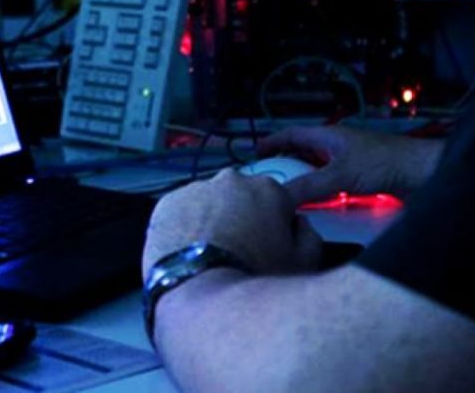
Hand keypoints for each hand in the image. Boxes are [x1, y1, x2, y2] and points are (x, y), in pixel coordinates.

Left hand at [142, 169, 322, 279]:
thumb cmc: (253, 280)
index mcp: (269, 191)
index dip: (287, 210)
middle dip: (244, 217)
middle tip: (242, 250)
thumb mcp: (302, 264)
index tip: (284, 220)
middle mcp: (231, 182)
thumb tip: (299, 226)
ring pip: (208, 204)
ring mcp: (195, 190)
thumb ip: (308, 237)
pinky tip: (188, 254)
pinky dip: (184, 228)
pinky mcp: (166, 204)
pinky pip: (179, 213)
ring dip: (211, 222)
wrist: (200, 293)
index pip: (286, 193)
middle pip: (242, 198)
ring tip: (211, 257)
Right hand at [255, 125, 444, 203]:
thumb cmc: (390, 161)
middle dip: (286, 168)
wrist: (426, 175)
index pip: (292, 135)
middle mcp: (338, 149)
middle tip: (270, 183)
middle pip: (303, 156)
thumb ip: (309, 187)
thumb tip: (281, 197)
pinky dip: (323, 196)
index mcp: (329, 136)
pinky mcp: (362, 182)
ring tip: (291, 198)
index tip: (256, 154)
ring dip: (306, 184)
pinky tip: (319, 208)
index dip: (272, 143)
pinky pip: (333, 188)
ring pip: (318, 174)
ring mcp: (350, 166)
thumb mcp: (341, 175)